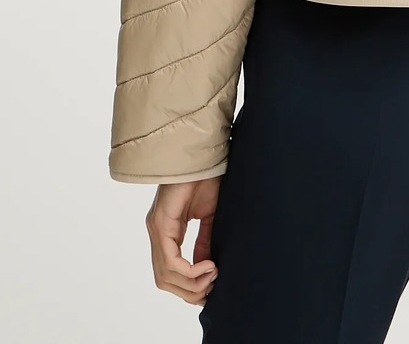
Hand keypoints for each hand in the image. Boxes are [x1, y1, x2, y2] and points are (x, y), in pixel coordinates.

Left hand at [145, 176, 221, 304]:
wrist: (204, 156)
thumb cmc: (207, 179)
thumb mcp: (209, 217)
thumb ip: (204, 242)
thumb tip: (206, 269)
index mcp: (167, 231)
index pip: (169, 273)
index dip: (189, 287)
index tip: (212, 287)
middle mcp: (157, 232)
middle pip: (164, 280)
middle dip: (190, 291)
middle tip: (213, 286)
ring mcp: (156, 228)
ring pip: (165, 275)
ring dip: (192, 283)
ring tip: (214, 274)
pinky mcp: (161, 223)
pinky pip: (170, 261)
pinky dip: (190, 270)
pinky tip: (209, 265)